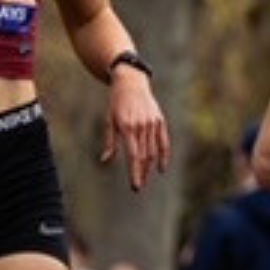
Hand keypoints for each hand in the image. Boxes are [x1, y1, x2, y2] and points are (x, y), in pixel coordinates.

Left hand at [100, 71, 170, 190]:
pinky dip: (164, 156)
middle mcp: (142, 126)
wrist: (131, 82)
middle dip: (142, 173)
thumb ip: (110, 143)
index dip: (135, 173)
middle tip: (139, 187)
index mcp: (127, 127)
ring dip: (150, 167)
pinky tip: (161, 168)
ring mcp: (152, 123)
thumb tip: (105, 161)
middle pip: (144, 156)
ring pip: (153, 151)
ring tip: (145, 178)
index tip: (135, 186)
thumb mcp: (109, 121)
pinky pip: (164, 142)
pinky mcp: (159, 121)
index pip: (133, 156)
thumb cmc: (116, 103)